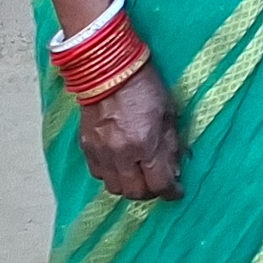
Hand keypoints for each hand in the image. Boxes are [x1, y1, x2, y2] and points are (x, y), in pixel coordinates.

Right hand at [77, 64, 184, 201]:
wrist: (108, 69)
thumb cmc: (144, 87)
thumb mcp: (169, 114)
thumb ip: (171, 146)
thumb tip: (174, 172)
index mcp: (146, 144)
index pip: (160, 184)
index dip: (171, 192)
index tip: (176, 191)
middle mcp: (122, 154)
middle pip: (136, 193)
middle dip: (150, 192)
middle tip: (157, 183)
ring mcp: (101, 153)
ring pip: (115, 188)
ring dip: (129, 186)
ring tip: (138, 175)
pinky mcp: (86, 148)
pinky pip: (99, 174)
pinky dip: (111, 175)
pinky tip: (119, 164)